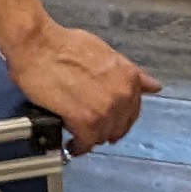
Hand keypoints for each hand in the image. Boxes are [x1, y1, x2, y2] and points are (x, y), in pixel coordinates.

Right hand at [9, 18, 159, 152]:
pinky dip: (78, 146)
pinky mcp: (85, 122)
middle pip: (119, 127)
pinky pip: (85, 144)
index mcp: (129, 78)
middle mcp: (122, 95)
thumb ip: (129, 74)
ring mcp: (105, 110)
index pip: (133, 111)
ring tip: (77, 132)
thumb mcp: (106, 53)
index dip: (119, 117)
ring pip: (102, 136)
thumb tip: (152, 86)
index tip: (109, 120)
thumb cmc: (64, 45)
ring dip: (91, 137)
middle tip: (89, 127)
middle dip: (105, 128)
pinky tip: (71, 144)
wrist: (38, 46)